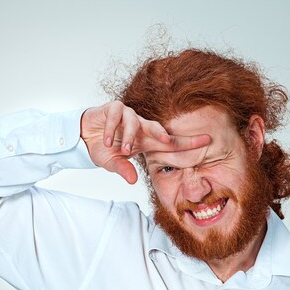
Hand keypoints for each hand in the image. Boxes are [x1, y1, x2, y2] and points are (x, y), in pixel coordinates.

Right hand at [80, 102, 210, 183]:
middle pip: (157, 128)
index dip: (187, 143)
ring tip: (124, 149)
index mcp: (145, 140)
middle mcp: (140, 126)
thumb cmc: (102, 148)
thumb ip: (123, 169)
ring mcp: (127, 115)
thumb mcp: (112, 162)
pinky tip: (107, 139)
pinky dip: (111, 128)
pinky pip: (116, 116)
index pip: (169, 143)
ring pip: (135, 122)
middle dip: (164, 133)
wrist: (83, 135)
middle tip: (168, 140)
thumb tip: (132, 181)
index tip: (206, 141)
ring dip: (129, 136)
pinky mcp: (113, 108)